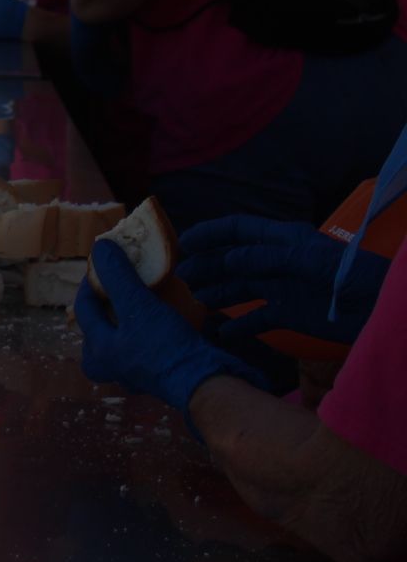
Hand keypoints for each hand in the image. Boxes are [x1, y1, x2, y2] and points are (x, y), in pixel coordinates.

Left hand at [76, 241, 268, 419]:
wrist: (207, 384)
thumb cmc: (166, 347)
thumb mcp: (139, 306)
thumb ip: (118, 277)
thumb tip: (100, 248)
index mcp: (96, 353)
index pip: (84, 307)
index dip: (92, 280)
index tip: (105, 261)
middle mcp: (110, 367)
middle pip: (101, 324)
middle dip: (109, 300)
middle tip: (121, 280)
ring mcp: (134, 373)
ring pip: (122, 335)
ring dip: (130, 314)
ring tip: (142, 295)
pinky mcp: (157, 374)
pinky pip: (143, 344)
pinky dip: (148, 327)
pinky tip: (162, 314)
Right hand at [177, 215, 387, 347]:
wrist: (379, 308)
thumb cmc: (350, 276)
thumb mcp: (309, 261)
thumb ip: (268, 257)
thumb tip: (228, 258)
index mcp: (282, 240)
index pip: (237, 230)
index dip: (209, 234)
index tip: (182, 244)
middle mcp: (276, 261)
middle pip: (232, 260)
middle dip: (206, 265)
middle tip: (181, 278)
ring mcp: (281, 288)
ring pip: (240, 287)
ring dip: (217, 292)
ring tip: (195, 301)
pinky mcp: (289, 313)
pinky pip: (257, 318)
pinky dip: (239, 324)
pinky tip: (222, 331)